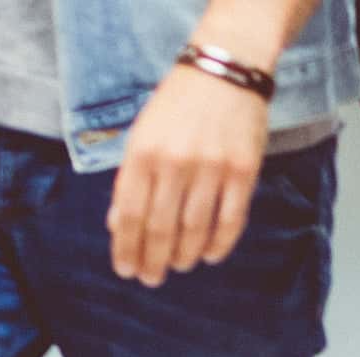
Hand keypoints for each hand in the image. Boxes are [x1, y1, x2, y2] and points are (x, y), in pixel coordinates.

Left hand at [107, 63, 272, 285]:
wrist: (224, 72)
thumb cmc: (177, 105)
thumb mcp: (142, 133)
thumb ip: (130, 177)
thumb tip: (117, 223)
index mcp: (143, 153)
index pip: (129, 213)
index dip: (126, 248)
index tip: (126, 271)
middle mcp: (174, 163)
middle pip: (160, 227)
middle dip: (153, 259)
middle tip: (151, 279)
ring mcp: (210, 168)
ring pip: (195, 228)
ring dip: (184, 255)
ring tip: (179, 266)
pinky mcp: (242, 171)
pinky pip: (230, 219)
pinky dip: (219, 243)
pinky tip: (209, 256)